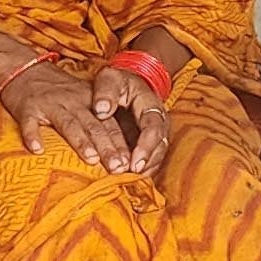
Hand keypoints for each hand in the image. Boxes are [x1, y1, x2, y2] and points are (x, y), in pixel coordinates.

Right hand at [0, 59, 132, 170]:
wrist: (24, 68)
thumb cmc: (56, 89)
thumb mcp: (81, 97)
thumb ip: (96, 120)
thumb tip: (117, 152)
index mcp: (89, 100)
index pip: (109, 123)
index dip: (120, 144)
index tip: (130, 164)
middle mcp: (73, 101)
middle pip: (94, 126)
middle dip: (107, 147)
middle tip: (118, 168)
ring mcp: (50, 104)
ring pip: (68, 123)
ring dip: (81, 142)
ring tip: (91, 159)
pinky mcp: (27, 108)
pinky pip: (30, 122)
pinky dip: (33, 135)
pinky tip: (37, 150)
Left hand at [88, 61, 171, 175]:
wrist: (123, 85)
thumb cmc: (115, 82)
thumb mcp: (109, 78)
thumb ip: (105, 92)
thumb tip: (101, 111)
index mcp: (150, 103)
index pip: (153, 127)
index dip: (146, 146)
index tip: (135, 162)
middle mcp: (158, 120)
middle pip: (160, 145)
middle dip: (147, 162)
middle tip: (132, 176)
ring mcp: (156, 133)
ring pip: (157, 155)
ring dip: (146, 169)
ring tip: (131, 181)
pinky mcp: (150, 142)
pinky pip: (151, 159)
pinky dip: (143, 170)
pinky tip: (131, 181)